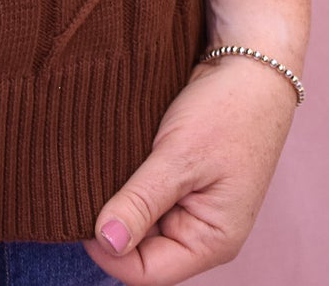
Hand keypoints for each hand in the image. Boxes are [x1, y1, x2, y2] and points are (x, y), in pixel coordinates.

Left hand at [82, 56, 298, 282]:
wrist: (249, 64)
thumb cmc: (227, 112)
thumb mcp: (180, 157)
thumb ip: (142, 202)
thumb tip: (106, 241)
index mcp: (211, 241)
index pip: (147, 272)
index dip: (109, 251)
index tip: (79, 213)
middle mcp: (201, 232)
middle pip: (141, 249)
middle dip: (112, 224)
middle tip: (83, 186)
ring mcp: (191, 206)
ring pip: (141, 221)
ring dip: (117, 201)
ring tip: (94, 172)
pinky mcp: (181, 182)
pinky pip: (146, 197)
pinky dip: (126, 183)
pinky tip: (110, 162)